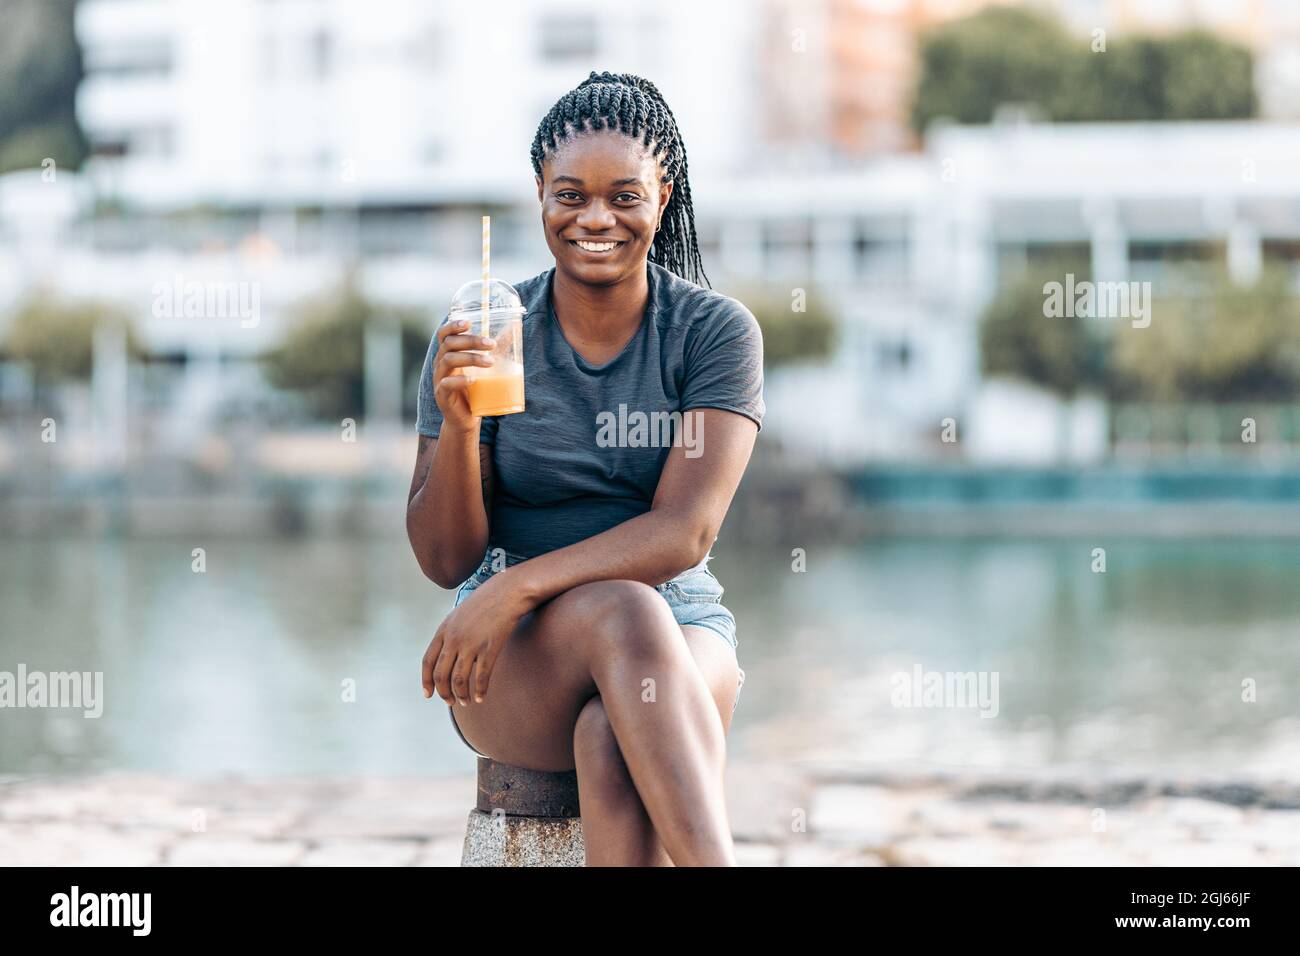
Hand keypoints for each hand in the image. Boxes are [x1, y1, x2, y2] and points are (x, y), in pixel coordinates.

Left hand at [421, 568, 532, 705]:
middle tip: (450, 702)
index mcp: (443, 630)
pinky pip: (481, 677)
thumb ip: (450, 633)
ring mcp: (471, 644)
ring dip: (461, 696)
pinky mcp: (489, 648)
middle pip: (441, 675)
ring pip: (459, 680)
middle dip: (444, 693)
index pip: (427, 662)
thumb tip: (449, 656)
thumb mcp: (459, 614)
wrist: (508, 592)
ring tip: (465, 702)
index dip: (426, 681)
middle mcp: (453, 639)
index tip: (428, 694)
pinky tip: (481, 697)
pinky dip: (480, 690)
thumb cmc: (486, 602)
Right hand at [432, 316, 496, 432]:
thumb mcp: (484, 368)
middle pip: (449, 344)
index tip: (469, 322)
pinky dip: (461, 380)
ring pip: (449, 360)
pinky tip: (474, 380)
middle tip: (491, 344)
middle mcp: (440, 364)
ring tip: (490, 362)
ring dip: (471, 358)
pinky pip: (447, 384)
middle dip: (471, 341)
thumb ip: (493, 350)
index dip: (453, 326)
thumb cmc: (474, 390)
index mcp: (447, 354)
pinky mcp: (441, 394)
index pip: (444, 334)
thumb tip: (512, 331)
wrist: (465, 419)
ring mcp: (439, 379)